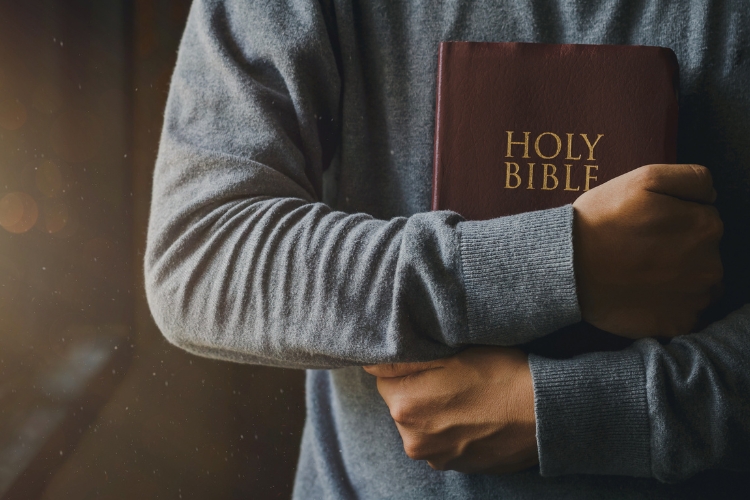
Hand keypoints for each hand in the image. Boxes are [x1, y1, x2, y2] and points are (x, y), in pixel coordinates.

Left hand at [363, 347, 537, 473]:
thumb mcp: (451, 354)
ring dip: (436, 411)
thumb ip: (403, 359)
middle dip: (419, 389)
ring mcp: (436, 457)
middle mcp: (413, 439)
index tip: (432, 360)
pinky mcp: (456, 467)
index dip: (408, 365)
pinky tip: (476, 416)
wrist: (545, 413)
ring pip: (422, 423)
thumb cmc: (500, 375)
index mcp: (404, 406)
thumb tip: (370, 362)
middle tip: (454, 376)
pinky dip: (452, 429)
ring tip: (469, 397)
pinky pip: (442, 441)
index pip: (384, 377)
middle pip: (402, 403)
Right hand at [573, 164, 722, 338]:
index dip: (677, 219)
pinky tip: (644, 293)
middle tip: (642, 248)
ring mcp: (695, 299)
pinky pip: (686, 313)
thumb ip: (692, 178)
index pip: (705, 219)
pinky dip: (670, 305)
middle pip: (705, 253)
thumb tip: (713, 195)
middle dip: (682, 249)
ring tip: (642, 272)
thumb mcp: (645, 178)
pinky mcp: (678, 324)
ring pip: (698, 283)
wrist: (567, 266)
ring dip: (679, 278)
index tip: (649, 225)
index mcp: (706, 227)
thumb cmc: (603, 219)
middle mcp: (710, 266)